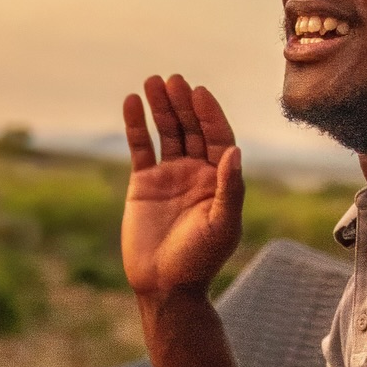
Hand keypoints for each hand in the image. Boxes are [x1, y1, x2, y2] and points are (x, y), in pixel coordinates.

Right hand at [121, 75, 242, 297]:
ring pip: (167, 132)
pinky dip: (136, 126)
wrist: (165, 286)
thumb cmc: (199, 260)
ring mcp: (170, 175)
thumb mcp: (222, 226)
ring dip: (161, 107)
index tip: (199, 93)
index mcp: (220, 180)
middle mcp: (197, 173)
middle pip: (192, 128)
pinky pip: (141, 147)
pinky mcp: (144, 183)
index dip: (209, 114)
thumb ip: (229, 188)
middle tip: (173, 80)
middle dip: (183, 104)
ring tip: (152, 82)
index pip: (218, 137)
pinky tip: (132, 102)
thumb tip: (234, 151)